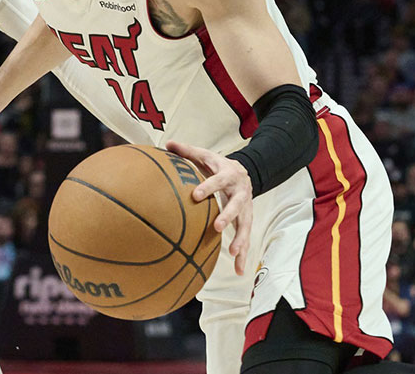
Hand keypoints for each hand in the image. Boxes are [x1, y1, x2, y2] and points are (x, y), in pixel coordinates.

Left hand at [166, 140, 253, 275]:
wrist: (245, 172)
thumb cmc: (219, 166)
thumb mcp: (206, 156)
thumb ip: (187, 151)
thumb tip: (167, 143)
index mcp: (228, 175)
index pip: (217, 180)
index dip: (208, 187)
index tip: (196, 195)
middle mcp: (240, 193)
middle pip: (237, 205)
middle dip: (228, 215)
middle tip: (217, 226)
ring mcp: (246, 208)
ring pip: (245, 225)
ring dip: (241, 239)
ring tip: (234, 252)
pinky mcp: (246, 220)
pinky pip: (246, 239)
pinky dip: (243, 255)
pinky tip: (239, 270)